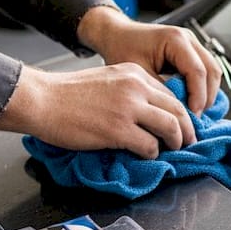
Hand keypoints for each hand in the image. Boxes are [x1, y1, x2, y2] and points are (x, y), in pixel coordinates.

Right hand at [0, 63, 195, 157]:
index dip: (180, 112)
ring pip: (171, 128)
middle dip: (187, 129)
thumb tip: (148, 112)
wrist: (42, 99)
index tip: (181, 124)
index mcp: (134, 73)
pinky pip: (149, 146)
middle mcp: (136, 88)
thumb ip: (129, 91)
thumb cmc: (67, 93)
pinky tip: (145, 155)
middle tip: (188, 141)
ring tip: (173, 150)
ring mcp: (128, 109)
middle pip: (178, 110)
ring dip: (176, 142)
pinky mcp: (118, 130)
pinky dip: (152, 154)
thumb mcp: (107, 80)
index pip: (170, 94)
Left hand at [76, 6, 222, 115]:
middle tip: (195, 118)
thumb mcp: (139, 74)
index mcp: (176, 40)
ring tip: (194, 112)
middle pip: (212, 71)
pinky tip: (192, 102)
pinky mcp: (192, 51)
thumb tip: (179, 113)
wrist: (117, 35)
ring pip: (213, 71)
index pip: (197, 71)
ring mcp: (193, 43)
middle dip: (207, 97)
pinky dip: (203, 88)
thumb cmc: (123, 49)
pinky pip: (206, 71)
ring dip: (207, 93)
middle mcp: (188, 38)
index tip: (191, 116)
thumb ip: (161, 92)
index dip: (198, 97)